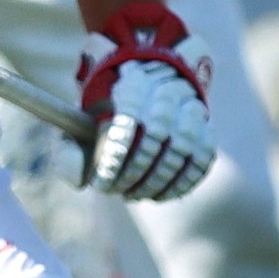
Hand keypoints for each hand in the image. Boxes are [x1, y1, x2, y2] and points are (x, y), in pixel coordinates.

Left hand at [63, 2, 213, 200]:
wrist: (148, 88)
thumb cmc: (105, 112)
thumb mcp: (80, 120)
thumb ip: (71, 147)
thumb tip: (80, 179)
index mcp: (129, 81)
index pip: (127, 119)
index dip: (115, 156)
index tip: (101, 182)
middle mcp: (164, 88)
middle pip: (156, 134)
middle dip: (134, 171)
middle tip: (117, 192)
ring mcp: (191, 106)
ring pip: (182, 148)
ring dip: (157, 181)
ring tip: (134, 195)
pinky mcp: (207, 128)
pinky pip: (201, 160)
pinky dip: (181, 183)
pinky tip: (159, 196)